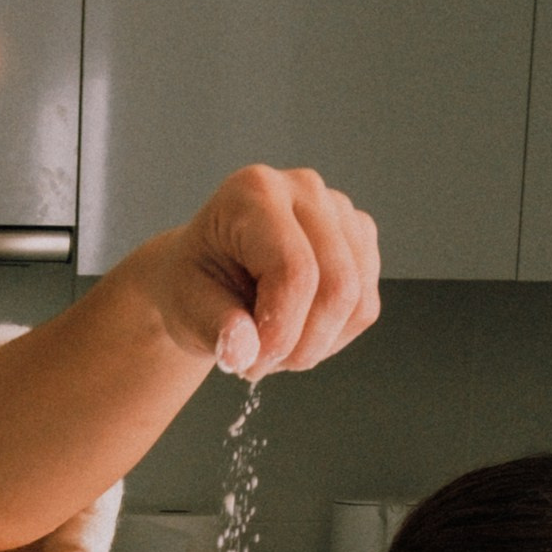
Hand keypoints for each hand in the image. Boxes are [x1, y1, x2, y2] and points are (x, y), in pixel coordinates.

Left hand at [146, 166, 381, 384]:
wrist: (210, 269)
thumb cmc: (195, 281)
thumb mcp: (185, 306)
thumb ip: (215, 328)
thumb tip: (243, 353)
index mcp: (254, 192)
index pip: (295, 271)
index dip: (280, 333)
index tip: (249, 362)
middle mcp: (305, 189)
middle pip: (337, 287)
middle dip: (300, 345)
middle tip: (259, 362)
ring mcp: (340, 210)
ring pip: (357, 302)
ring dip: (316, 344)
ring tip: (273, 345)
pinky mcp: (360, 237)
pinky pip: (366, 306)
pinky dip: (333, 336)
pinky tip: (297, 331)